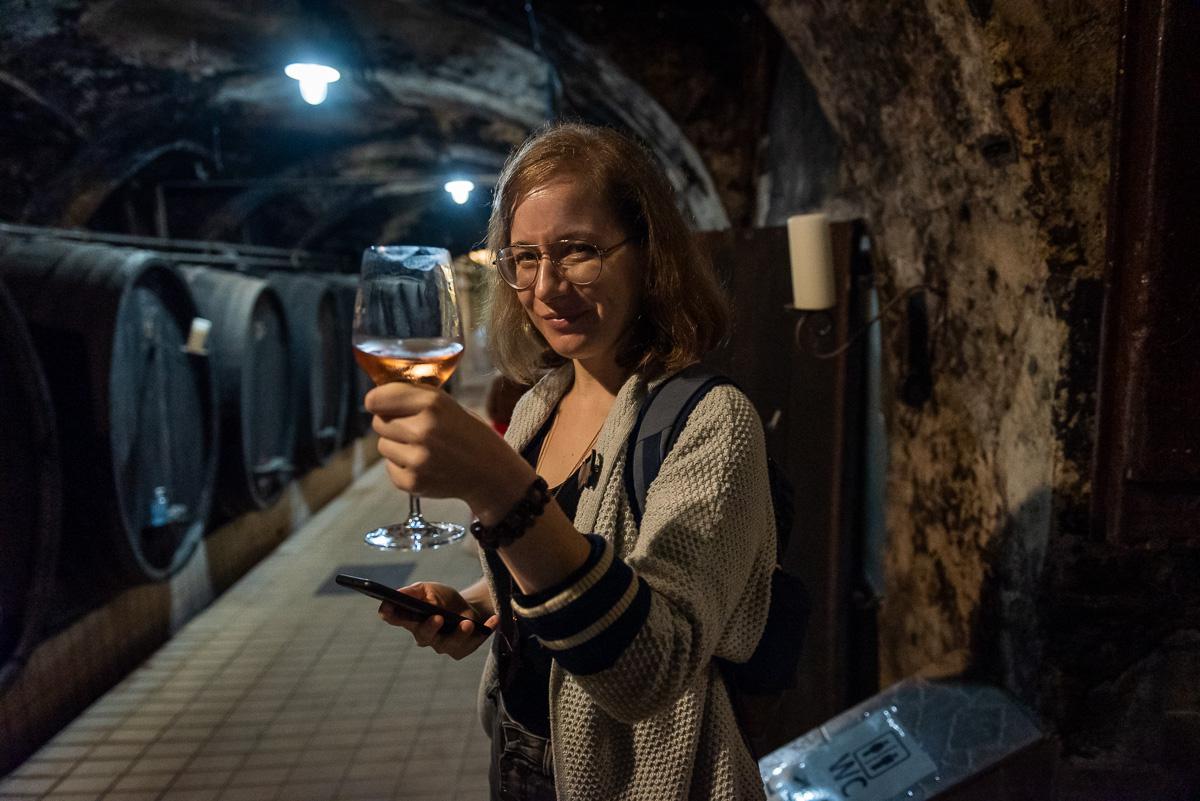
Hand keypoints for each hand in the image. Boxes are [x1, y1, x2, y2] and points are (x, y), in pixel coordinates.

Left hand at [366, 382, 533, 509]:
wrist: (491, 473)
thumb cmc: (467, 434)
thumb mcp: (447, 404)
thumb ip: (414, 398)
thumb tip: (377, 398)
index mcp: (432, 403)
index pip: (377, 399)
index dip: (378, 401)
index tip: (382, 404)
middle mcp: (422, 430)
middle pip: (378, 422)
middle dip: (391, 423)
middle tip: (414, 429)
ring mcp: (417, 458)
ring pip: (382, 445)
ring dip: (397, 446)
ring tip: (423, 448)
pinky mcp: (412, 482)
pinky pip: (389, 467)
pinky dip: (402, 467)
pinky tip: (424, 465)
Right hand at [378, 581, 498, 660]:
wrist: (467, 606)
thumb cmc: (443, 598)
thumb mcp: (429, 589)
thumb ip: (414, 592)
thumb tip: (397, 594)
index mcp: (412, 619)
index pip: (396, 618)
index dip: (389, 614)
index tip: (387, 608)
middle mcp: (426, 636)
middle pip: (424, 635)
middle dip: (430, 627)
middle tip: (438, 617)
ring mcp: (444, 645)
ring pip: (450, 643)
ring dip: (459, 633)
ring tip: (466, 623)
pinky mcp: (463, 649)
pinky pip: (474, 642)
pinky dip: (485, 630)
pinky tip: (494, 620)